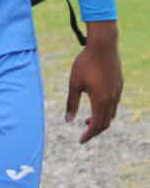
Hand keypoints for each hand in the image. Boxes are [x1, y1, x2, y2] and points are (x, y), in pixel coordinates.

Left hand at [66, 23, 122, 143]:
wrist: (103, 46)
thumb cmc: (85, 64)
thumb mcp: (74, 84)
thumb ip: (72, 103)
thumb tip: (68, 121)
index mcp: (100, 100)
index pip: (97, 125)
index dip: (89, 135)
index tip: (80, 141)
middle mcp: (112, 99)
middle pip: (105, 122)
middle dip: (95, 131)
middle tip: (84, 135)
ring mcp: (117, 92)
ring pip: (111, 114)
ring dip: (100, 121)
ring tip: (87, 121)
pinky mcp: (119, 86)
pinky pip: (114, 105)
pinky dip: (105, 111)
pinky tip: (96, 106)